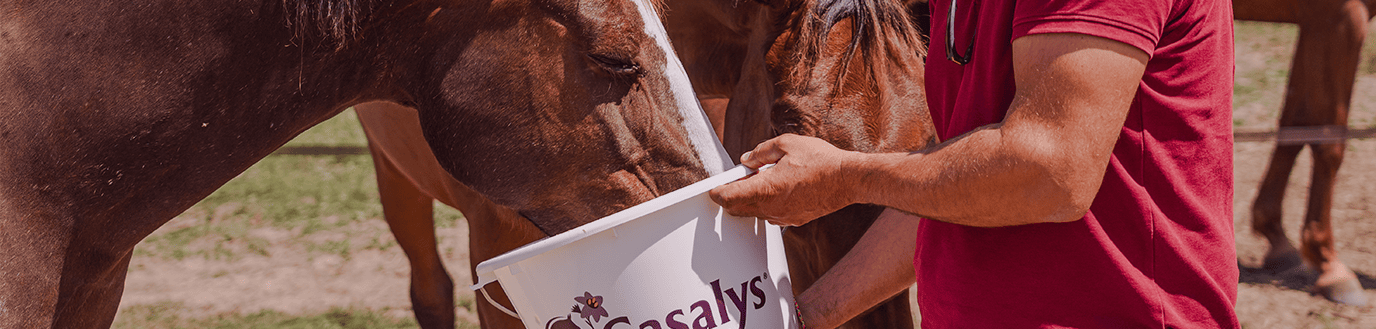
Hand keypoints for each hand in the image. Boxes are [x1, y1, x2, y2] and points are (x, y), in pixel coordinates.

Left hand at [708, 134, 861, 225]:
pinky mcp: (794, 220)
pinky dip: (766, 205)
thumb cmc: (820, 160)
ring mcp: (783, 217)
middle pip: (738, 209)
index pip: (729, 197)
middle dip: (731, 197)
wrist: (848, 179)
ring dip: (750, 200)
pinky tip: (776, 189)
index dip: (717, 193)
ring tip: (760, 181)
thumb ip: (761, 152)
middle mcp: (771, 208)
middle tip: (734, 181)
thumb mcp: (786, 144)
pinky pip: (771, 215)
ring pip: (755, 213)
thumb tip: (747, 160)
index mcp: (765, 189)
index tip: (713, 189)